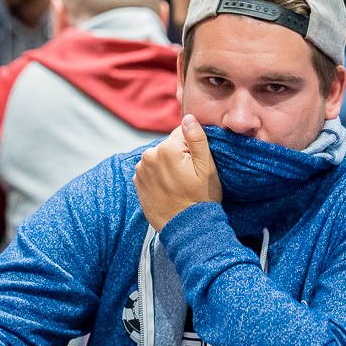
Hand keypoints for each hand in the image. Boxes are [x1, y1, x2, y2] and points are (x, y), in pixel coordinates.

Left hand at [134, 114, 222, 229]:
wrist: (186, 228)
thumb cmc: (201, 198)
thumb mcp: (207, 167)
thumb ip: (197, 138)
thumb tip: (188, 117)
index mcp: (166, 149)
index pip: (181, 133)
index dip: (192, 147)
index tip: (196, 164)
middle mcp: (149, 156)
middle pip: (168, 145)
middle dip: (179, 156)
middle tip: (188, 177)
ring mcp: (141, 170)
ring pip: (159, 158)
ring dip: (167, 166)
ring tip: (178, 184)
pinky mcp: (138, 182)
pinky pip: (150, 170)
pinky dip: (158, 176)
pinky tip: (168, 189)